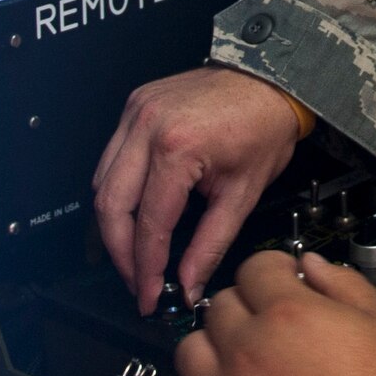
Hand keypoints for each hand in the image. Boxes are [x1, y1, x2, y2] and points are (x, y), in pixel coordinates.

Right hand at [94, 66, 302, 314]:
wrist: (274, 79)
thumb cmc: (267, 125)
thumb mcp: (245, 191)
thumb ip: (212, 243)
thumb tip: (190, 283)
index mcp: (177, 146)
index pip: (149, 224)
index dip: (145, 268)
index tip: (148, 295)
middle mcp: (147, 126)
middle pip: (110, 208)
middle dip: (120, 253)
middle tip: (138, 280)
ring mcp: (136, 113)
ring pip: (102, 184)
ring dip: (113, 225)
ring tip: (136, 254)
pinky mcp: (134, 107)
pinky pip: (111, 160)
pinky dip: (117, 192)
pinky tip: (135, 212)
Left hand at [174, 250, 375, 375]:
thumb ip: (343, 283)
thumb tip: (310, 266)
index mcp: (287, 313)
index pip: (254, 268)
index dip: (273, 269)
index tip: (283, 279)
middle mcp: (245, 349)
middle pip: (220, 306)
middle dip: (247, 305)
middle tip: (271, 322)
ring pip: (188, 351)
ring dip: (213, 347)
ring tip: (242, 360)